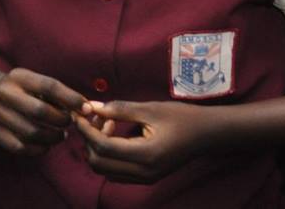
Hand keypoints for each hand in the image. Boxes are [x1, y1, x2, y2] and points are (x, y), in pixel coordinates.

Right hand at [0, 67, 86, 155]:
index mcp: (19, 77)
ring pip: (31, 133)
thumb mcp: (38, 83)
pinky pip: (21, 148)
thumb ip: (61, 94)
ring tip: (61, 135)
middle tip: (70, 123)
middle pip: (39, 111)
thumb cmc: (26, 90)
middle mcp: (5, 94)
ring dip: (53, 137)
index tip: (87, 109)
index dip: (71, 98)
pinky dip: (39, 149)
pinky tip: (47, 144)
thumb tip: (88, 108)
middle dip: (61, 120)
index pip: (49, 86)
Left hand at [74, 100, 218, 183]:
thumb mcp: (150, 109)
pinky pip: (116, 171)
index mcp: (146, 156)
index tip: (78, 114)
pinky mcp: (146, 177)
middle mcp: (143, 173)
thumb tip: (92, 106)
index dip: (85, 130)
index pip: (102, 147)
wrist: (207, 134)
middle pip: (99, 163)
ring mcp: (145, 178)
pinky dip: (108, 154)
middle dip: (89, 139)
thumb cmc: (182, 118)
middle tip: (94, 117)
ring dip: (97, 147)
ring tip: (107, 123)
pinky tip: (115, 134)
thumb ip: (119, 109)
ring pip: (105, 169)